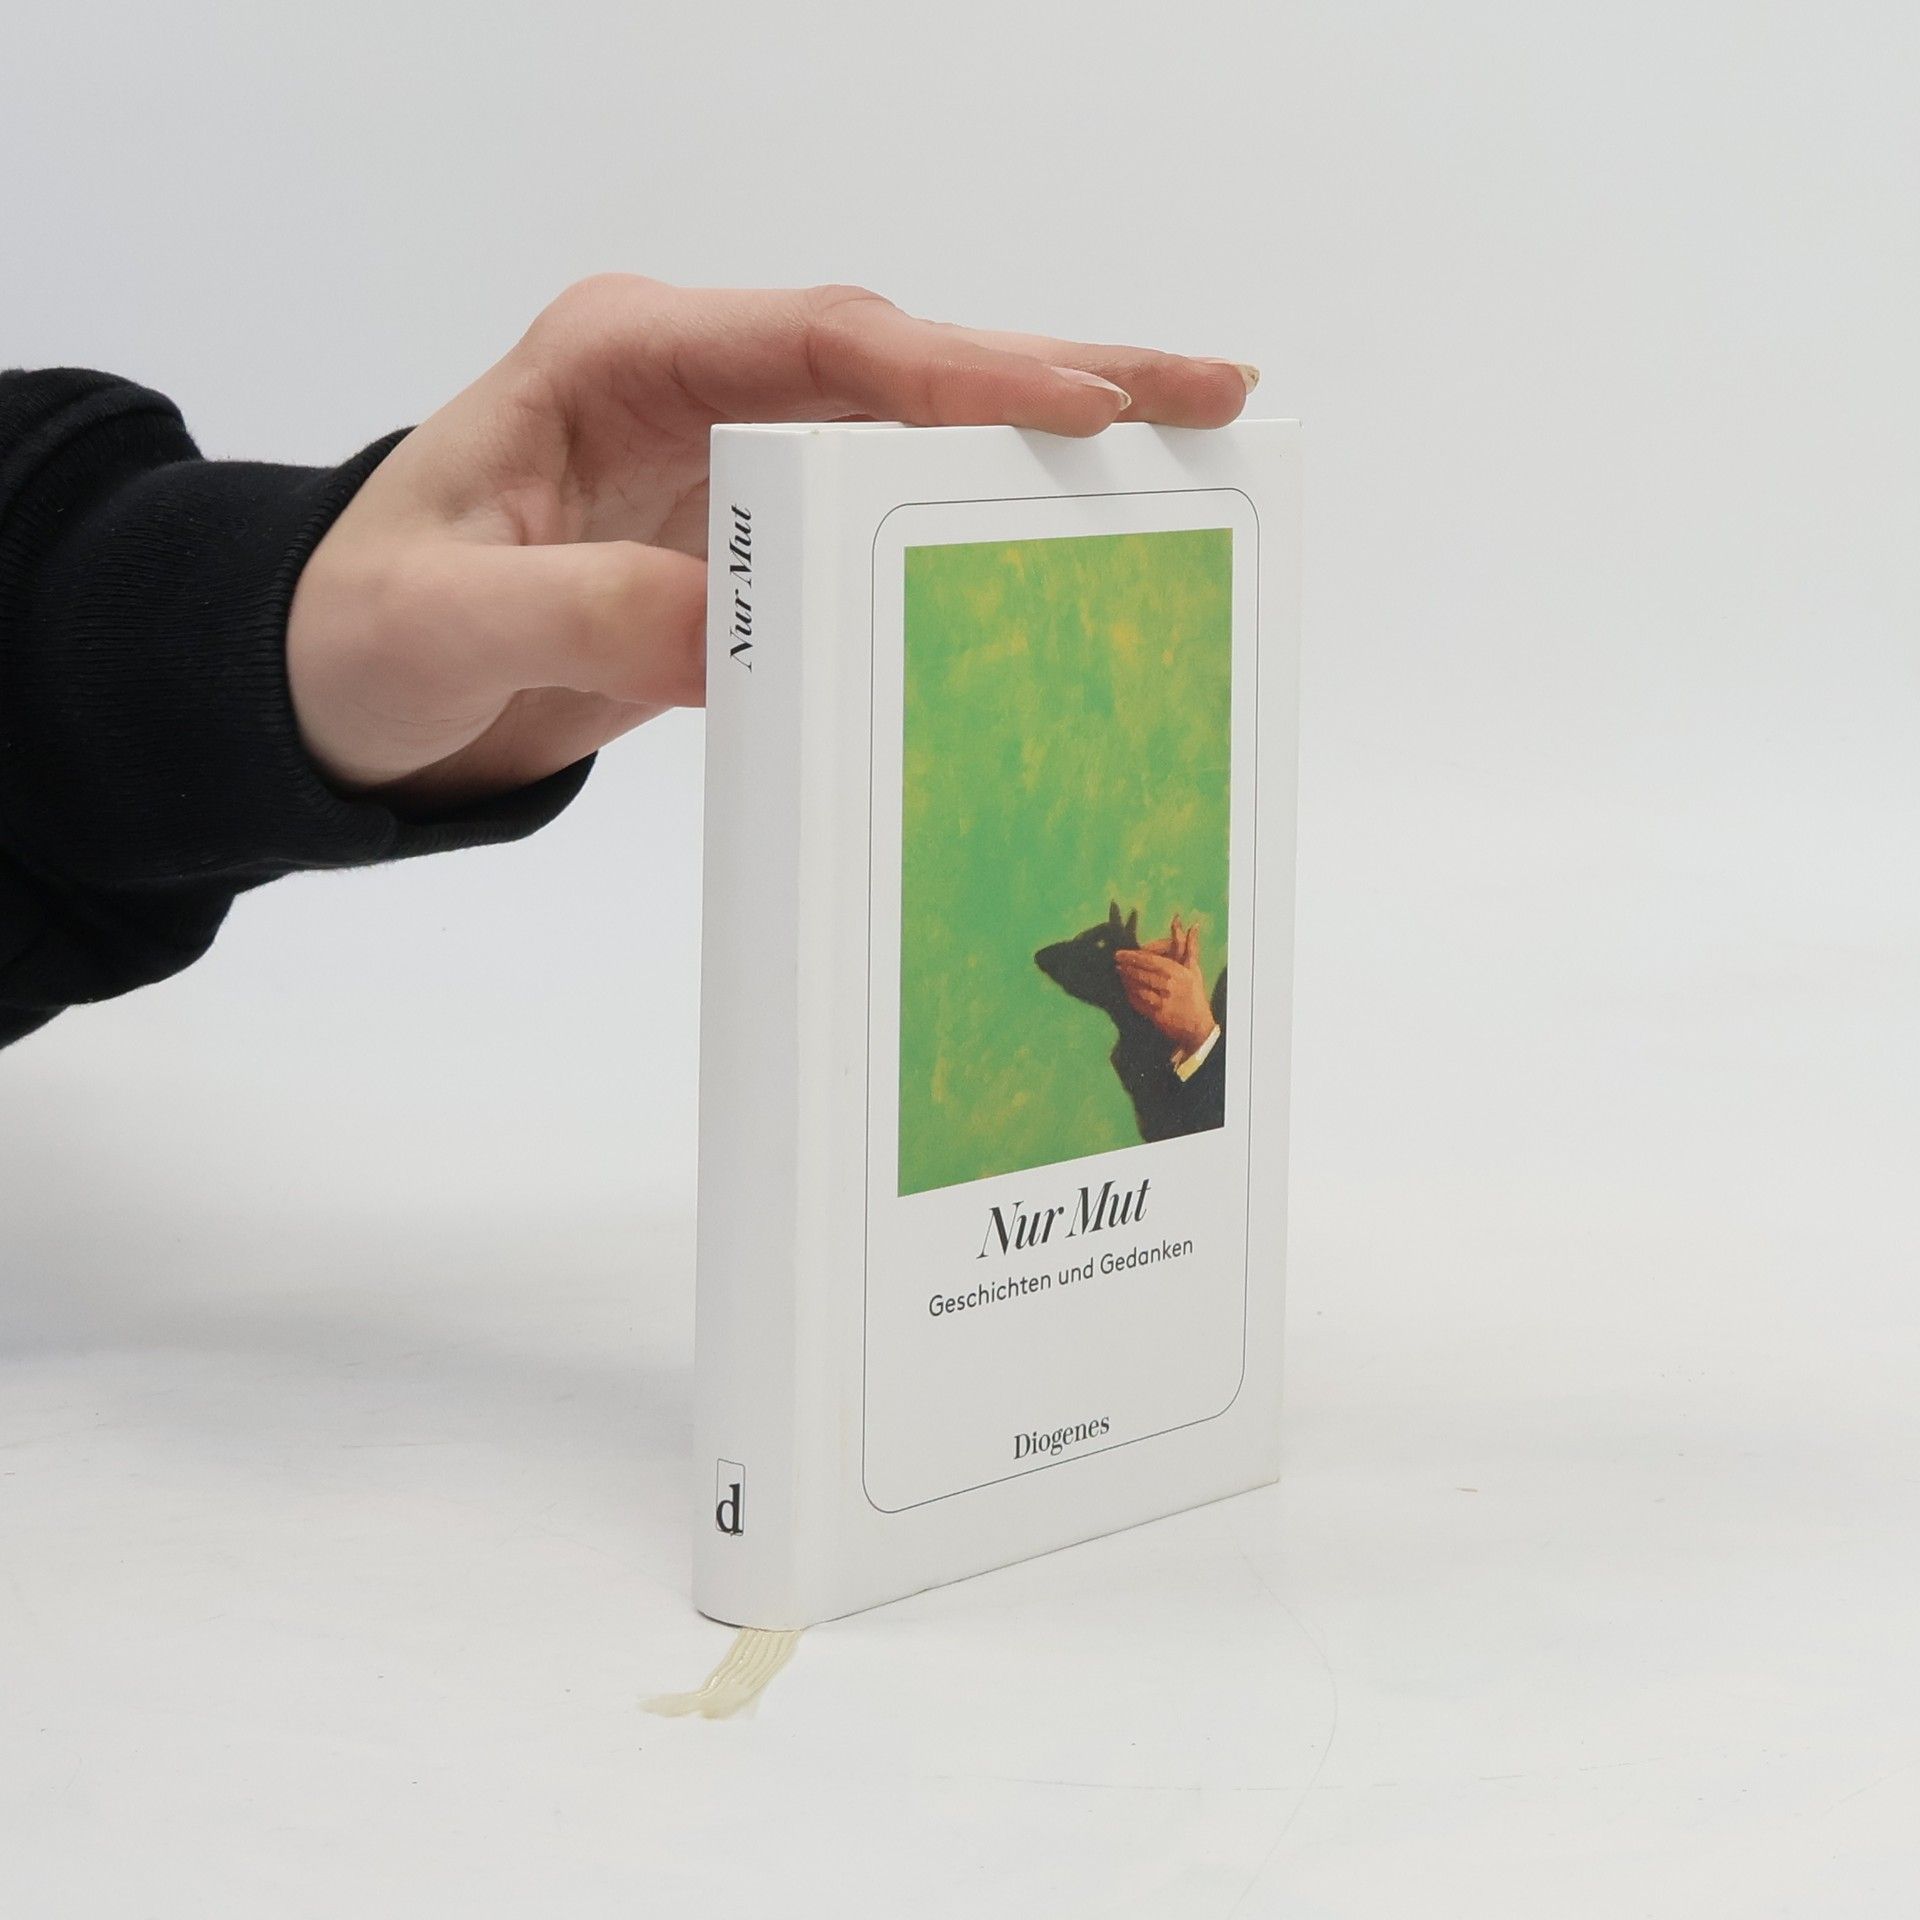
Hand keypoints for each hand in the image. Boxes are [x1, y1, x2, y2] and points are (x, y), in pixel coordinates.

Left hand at [286, 277, 1255, 810]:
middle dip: (1059, 374)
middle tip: (1212, 393)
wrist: (346, 690)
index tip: (1074, 407)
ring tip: (1188, 449)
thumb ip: (576, 613)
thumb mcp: (441, 626)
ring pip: (916, 436)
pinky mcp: (751, 537)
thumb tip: (742, 631)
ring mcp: (734, 458)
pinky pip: (885, 523)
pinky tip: (1068, 547)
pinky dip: (978, 530)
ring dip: (1046, 445)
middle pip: (905, 364)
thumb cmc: (362, 635)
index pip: (820, 343)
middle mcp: (698, 384)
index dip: (956, 373)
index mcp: (620, 359)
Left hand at [1116, 916, 1216, 1055]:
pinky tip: (1125, 988)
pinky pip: (1138, 1002)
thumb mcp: (1194, 970)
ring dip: (1126, 979)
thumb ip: (1190, 947)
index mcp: (1177, 972)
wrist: (1197, 1026)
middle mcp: (1169, 985)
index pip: (1151, 961)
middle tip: (1115, 960)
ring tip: (1118, 972)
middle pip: (1142, 973)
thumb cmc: (1194, 995)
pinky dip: (1129, 994)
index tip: (1121, 953)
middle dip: (1126, 966)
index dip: (1134, 956)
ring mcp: (1162, 1001)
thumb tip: (1194, 925)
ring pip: (1138, 987)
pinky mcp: (1156, 1015)